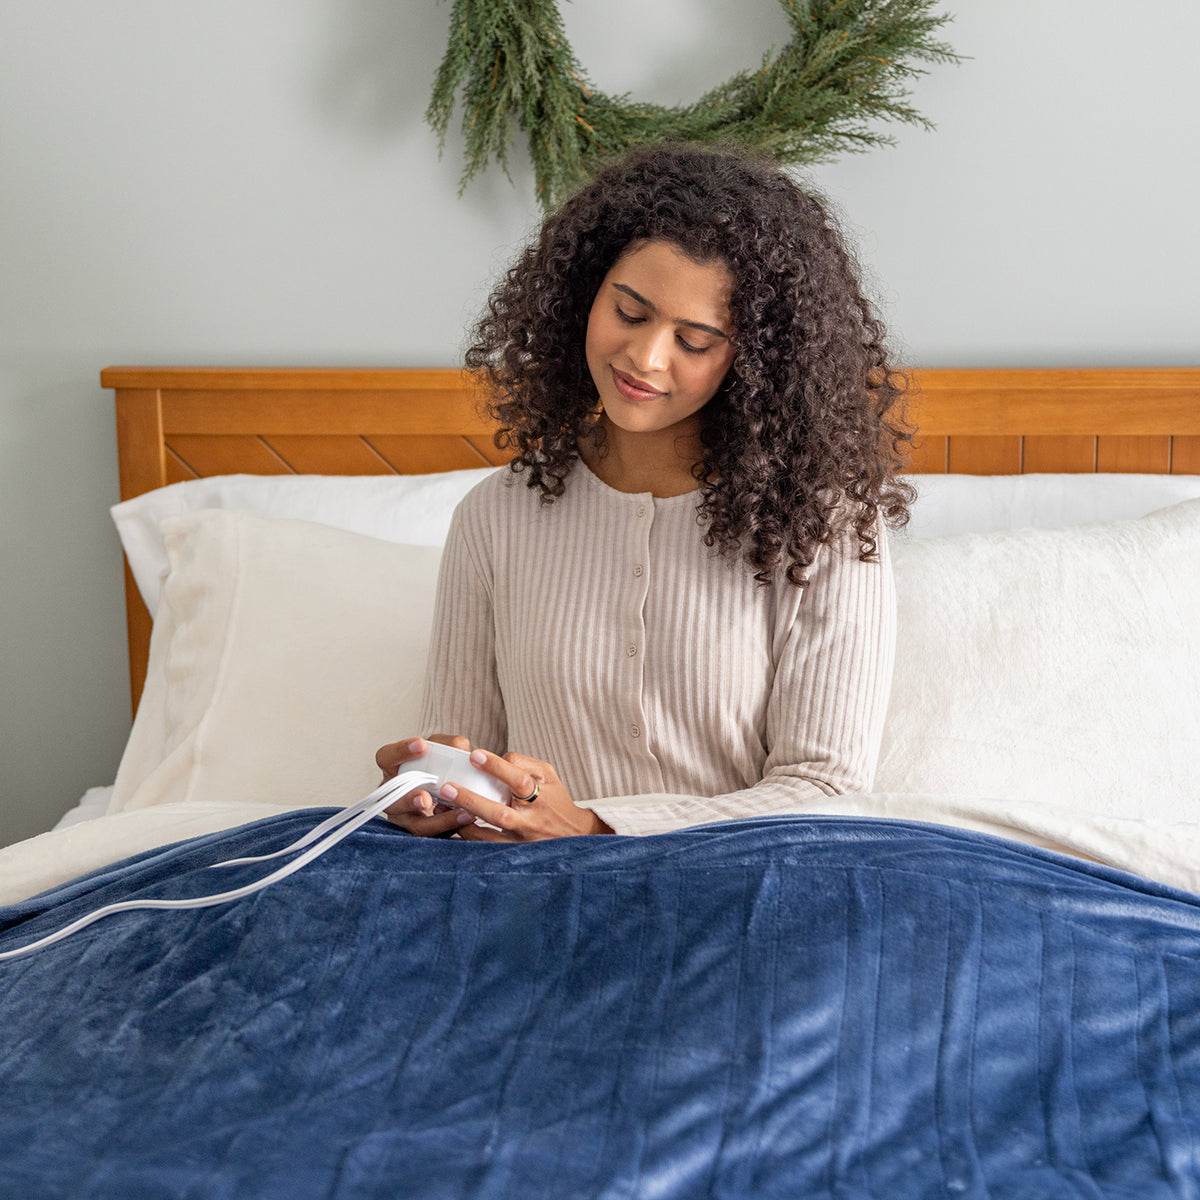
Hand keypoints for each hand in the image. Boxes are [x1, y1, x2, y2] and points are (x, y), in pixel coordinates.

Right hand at [375, 734, 472, 837]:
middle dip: (409, 800)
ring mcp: (404, 817)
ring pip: (414, 825)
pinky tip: (468, 819)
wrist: (448, 793)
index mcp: (394, 768)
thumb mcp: (443, 752)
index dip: (401, 751)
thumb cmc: (439, 767)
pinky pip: (434, 836)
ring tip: (463, 813)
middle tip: (425, 799)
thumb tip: (460, 746)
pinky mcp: (421, 833)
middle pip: (393, 799)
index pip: (386, 757)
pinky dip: (451, 828)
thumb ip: (450, 745)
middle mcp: (393, 794)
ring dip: (439, 821)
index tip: (422, 745)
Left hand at [445, 750, 612, 841]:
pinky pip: (485, 849)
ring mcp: (520, 840)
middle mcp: (530, 821)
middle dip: (472, 800)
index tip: (474, 754)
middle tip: (447, 788)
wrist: (573, 835)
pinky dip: (466, 838)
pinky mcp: (511, 853)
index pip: (518, 780)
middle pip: (499, 813)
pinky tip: (450, 824)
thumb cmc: (555, 799)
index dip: (496, 767)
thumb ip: (524, 763)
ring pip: (488, 838)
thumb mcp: (548, 775)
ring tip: (440, 808)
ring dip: (462, 824)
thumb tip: (498, 758)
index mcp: (541, 796)